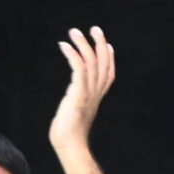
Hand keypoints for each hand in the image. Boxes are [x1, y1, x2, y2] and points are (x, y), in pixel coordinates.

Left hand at [50, 26, 115, 153]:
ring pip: (91, 62)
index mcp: (96, 98)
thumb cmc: (68, 134)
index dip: (109, 59)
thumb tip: (72, 102)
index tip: (107, 45)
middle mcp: (95, 93)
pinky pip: (78, 68)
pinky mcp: (78, 93)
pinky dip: (72, 55)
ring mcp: (88, 92)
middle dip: (100, 45)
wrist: (69, 144)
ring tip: (74, 31)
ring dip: (83, 44)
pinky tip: (64, 45)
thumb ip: (77, 103)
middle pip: (104, 64)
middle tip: (95, 29)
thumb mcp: (75, 114)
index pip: (108, 74)